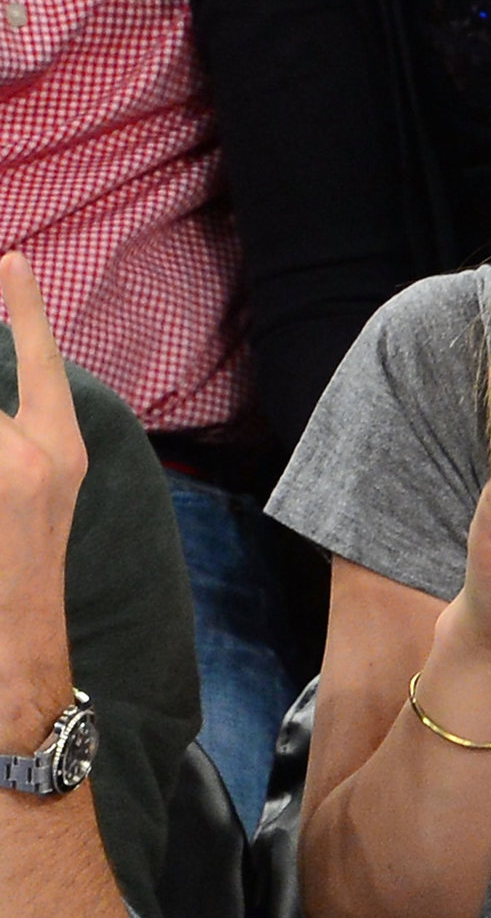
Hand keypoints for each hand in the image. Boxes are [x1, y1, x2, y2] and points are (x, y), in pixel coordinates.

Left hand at [0, 253, 85, 721]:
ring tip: (0, 493)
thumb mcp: (34, 496)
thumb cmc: (18, 583)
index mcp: (57, 452)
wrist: (14, 659)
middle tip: (0, 457)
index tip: (10, 259)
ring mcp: (2, 476)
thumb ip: (14, 447)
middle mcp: (30, 455)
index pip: (40, 361)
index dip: (23, 308)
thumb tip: (8, 419)